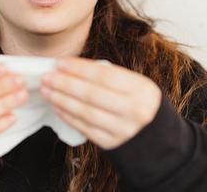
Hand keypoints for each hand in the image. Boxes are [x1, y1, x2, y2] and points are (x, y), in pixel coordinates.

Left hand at [39, 57, 161, 149]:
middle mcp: (135, 110)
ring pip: (85, 112)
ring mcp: (124, 129)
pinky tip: (57, 107)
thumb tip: (74, 68)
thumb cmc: (141, 107)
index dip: (79, 68)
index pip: (104, 75)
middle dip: (65, 84)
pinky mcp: (113, 144)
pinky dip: (68, 116)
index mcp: (142, 89)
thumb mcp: (137, 88)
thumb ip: (112, 78)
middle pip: (92, 94)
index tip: (59, 63)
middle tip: (47, 77)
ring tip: (47, 90)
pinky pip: (85, 128)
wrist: (159, 143)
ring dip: (62, 100)